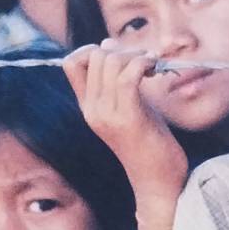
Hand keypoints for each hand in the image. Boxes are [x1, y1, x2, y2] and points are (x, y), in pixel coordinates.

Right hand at [64, 42, 187, 200]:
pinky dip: (143, 63)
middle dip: (123, 49)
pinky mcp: (128, 119)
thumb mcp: (130, 108)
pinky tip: (154, 67)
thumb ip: (119, 82)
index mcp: (88, 107)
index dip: (94, 49)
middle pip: (94, 56)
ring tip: (152, 64)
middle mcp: (92, 110)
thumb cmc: (149, 144)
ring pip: (111, 62)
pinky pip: (128, 77)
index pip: (71, 63)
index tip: (120, 54)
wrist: (157, 183)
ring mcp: (108, 115)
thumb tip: (111, 45)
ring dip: (135, 55)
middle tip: (145, 60)